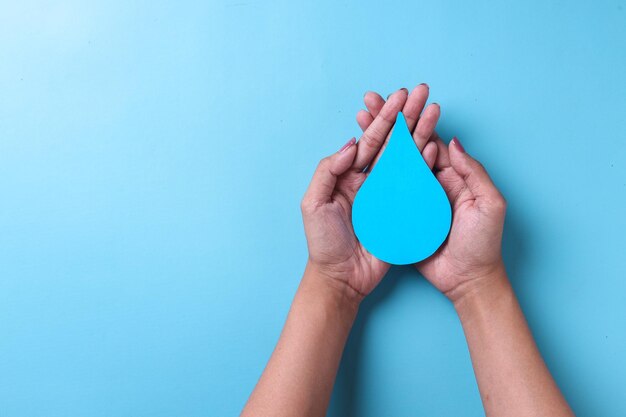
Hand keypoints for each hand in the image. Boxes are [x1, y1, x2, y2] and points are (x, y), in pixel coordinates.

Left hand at [301, 88, 441, 302]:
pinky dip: (426, 165)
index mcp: (349, 175)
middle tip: (423, 92)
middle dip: (408, 116)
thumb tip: (352, 144)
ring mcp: (388, 194)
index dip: (385, 118)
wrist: (341, 277)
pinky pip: (416, 184)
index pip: (370, 140)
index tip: (399, 97)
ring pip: (407, 157)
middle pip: (392, 142)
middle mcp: (370, 180)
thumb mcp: (313, 204)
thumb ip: (328, 170)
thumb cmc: (323, 243)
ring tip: (435, 110)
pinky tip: (436, 146)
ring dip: (422, 133)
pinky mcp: (402, 210)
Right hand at [357, 86, 506, 301]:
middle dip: (386, 121)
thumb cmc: (483, 244)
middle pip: (405, 145)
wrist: (467, 281)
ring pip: (391, 163)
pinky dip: (370, 172)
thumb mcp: (488, 204)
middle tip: (368, 100)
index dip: (411, 118)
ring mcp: (413, 198)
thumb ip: (473, 172)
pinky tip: (356, 158)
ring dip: (374, 140)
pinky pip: (385, 191)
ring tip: (359, 118)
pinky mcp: (401, 216)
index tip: (394, 98)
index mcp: (451, 175)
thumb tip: (452, 141)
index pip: (428, 138)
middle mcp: (429, 182)